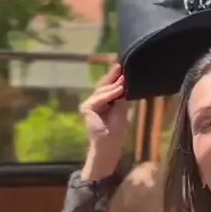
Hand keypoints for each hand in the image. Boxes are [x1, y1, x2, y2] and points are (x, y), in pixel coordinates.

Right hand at [80, 62, 128, 180]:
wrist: (110, 145)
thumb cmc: (117, 131)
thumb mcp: (122, 109)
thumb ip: (121, 96)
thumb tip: (124, 81)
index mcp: (104, 101)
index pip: (109, 86)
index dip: (115, 76)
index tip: (122, 66)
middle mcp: (95, 101)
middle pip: (104, 85)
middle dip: (113, 76)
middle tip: (121, 66)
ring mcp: (90, 104)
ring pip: (102, 90)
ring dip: (113, 85)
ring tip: (124, 79)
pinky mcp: (86, 108)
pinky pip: (99, 98)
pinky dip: (109, 94)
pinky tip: (118, 90)